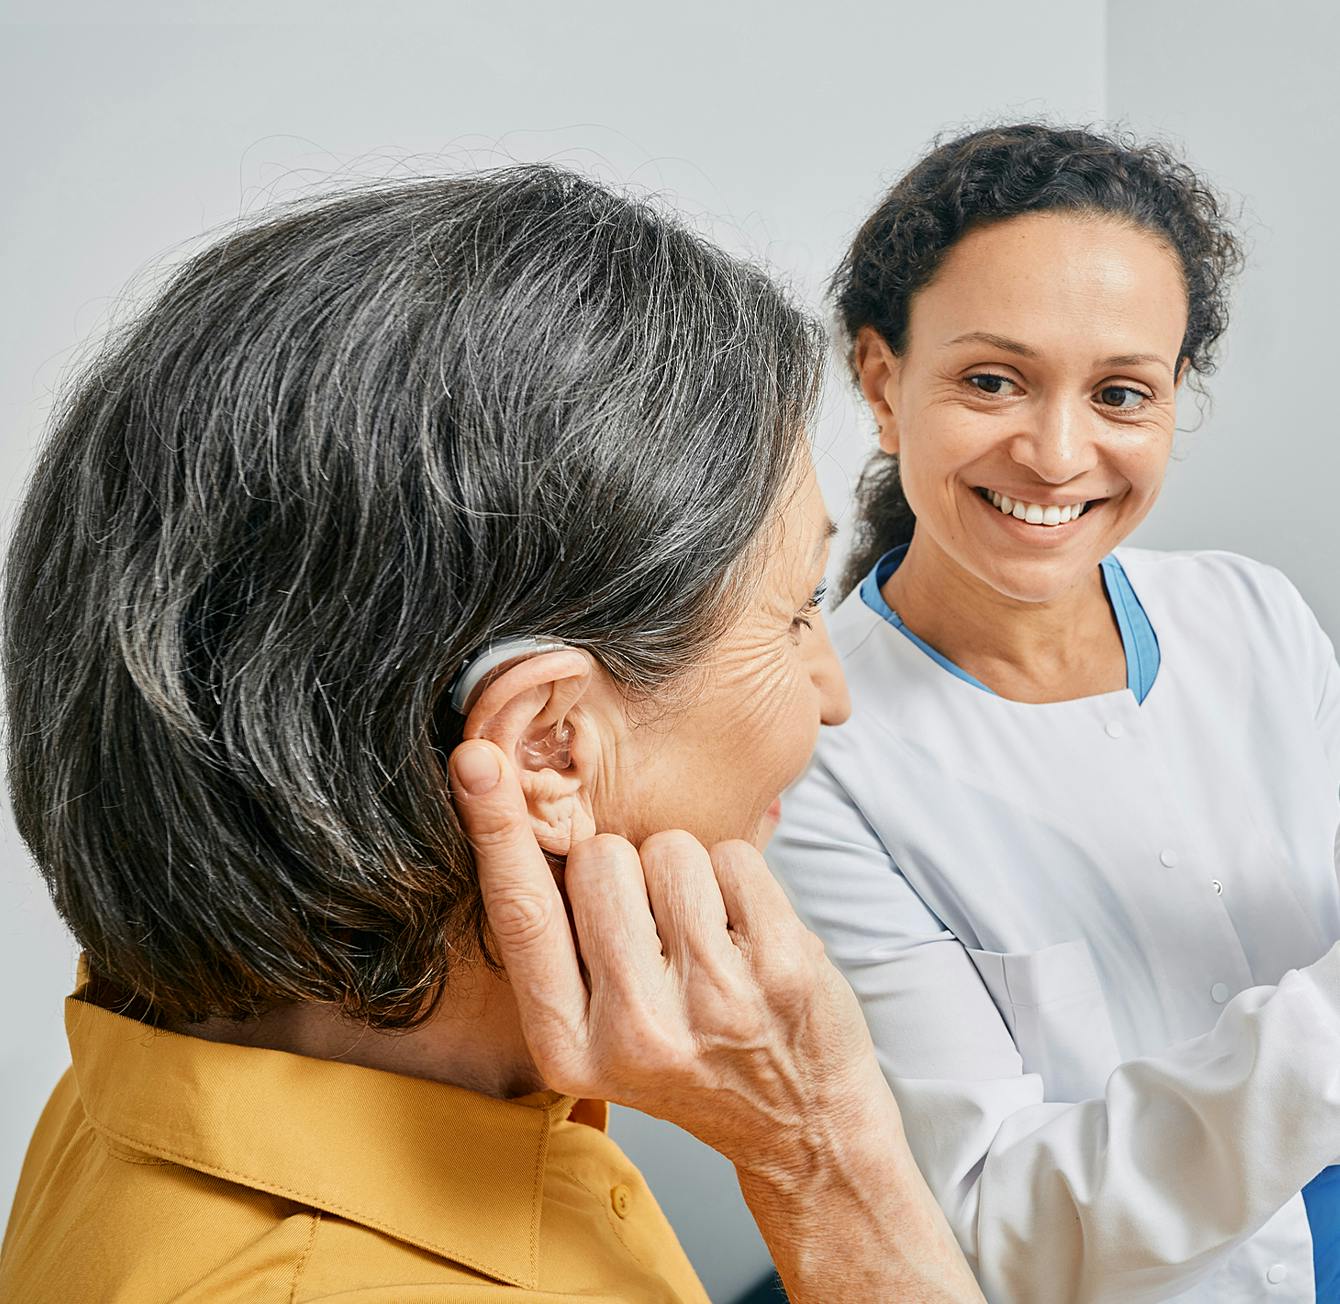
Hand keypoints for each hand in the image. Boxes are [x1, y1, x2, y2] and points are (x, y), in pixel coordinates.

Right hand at [448, 738, 882, 1177]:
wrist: (803, 1121)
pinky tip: (748, 937)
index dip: (495, 830)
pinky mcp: (781, 967)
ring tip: (704, 937)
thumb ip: (566, 945)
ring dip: (684, 872)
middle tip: (655, 931)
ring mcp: (715, 1000)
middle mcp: (636, 1032)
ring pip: (668, 848)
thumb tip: (530, 814)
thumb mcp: (600, 1033)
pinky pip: (733, 855)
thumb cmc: (692, 1057)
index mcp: (569, 1047)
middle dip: (622, 867)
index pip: (522, 916)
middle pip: (599, 859)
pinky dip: (739, 879)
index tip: (475, 759)